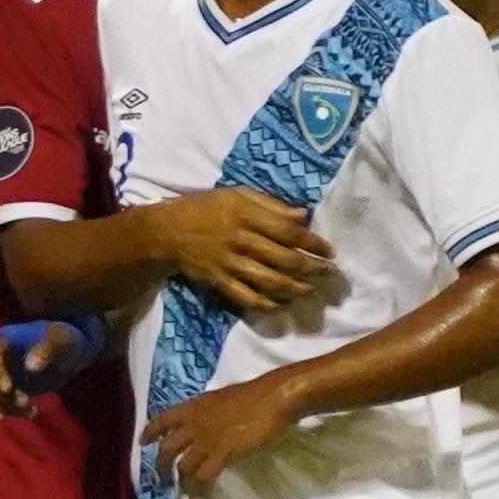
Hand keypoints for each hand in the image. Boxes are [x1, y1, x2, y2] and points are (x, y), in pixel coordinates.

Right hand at [0, 322, 81, 421]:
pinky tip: (6, 417)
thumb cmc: (61, 341)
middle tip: (26, 402)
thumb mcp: (60, 340)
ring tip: (30, 411)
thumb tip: (30, 366)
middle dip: (2, 395)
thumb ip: (48, 349)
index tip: (8, 389)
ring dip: (3, 407)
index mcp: (2, 339)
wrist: (63, 354)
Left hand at [140, 374, 296, 497]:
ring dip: (183, 482)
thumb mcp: (221, 398)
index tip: (143, 442)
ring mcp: (206, 440)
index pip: (163, 419)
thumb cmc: (254, 395)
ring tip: (188, 492)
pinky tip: (204, 495)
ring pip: (183, 467)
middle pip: (167, 449)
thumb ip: (209, 411)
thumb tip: (210, 420)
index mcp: (193, 407)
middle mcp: (194, 424)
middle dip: (161, 466)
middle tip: (162, 478)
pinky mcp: (222, 454)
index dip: (150, 431)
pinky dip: (201, 489)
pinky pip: (203, 476)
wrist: (272, 398)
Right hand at [152, 187, 332, 311]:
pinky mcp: (219, 281)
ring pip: (270, 281)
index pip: (288, 231)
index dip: (313, 243)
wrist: (167, 231)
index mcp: (246, 215)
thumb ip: (270, 204)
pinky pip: (247, 297)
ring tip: (309, 289)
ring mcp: (229, 263)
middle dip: (311, 268)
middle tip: (327, 273)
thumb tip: (303, 215)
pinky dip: (267, 304)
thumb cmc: (205, 208)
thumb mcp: (236, 194)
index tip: (330, 252)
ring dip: (295, 288)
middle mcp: (241, 240)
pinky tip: (280, 304)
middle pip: (284, 258)